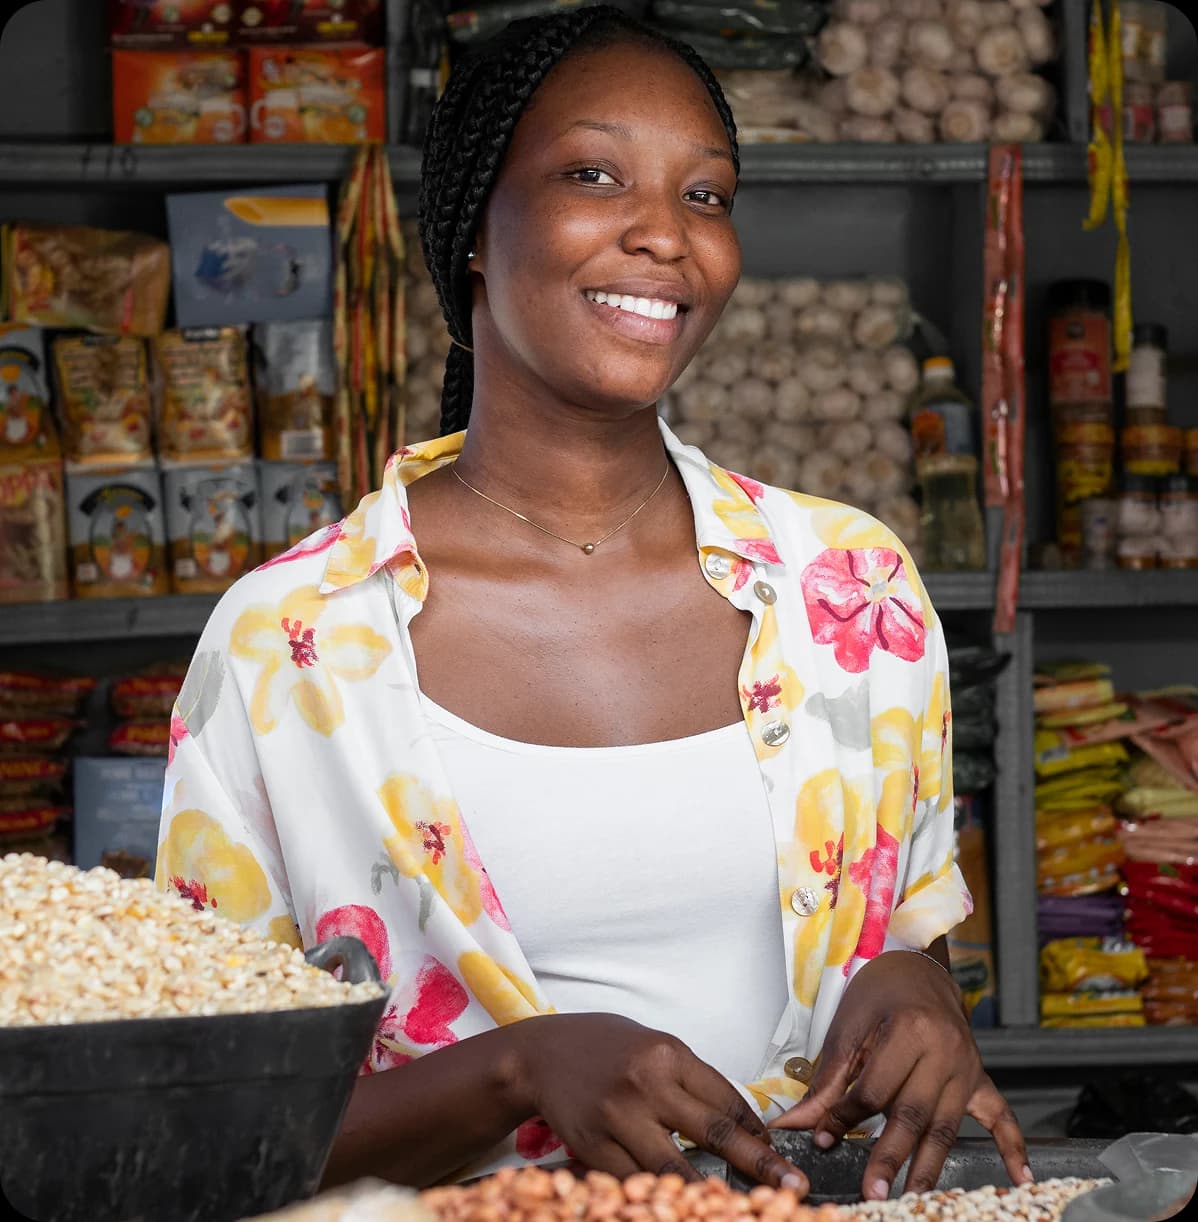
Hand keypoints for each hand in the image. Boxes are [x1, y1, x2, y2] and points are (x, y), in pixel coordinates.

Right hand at [510, 1013, 807, 1192]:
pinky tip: (675, 1206)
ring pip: (676, 1169)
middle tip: (793, 1186)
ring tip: (739, 1210)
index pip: (726, 1098)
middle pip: (715, 1132)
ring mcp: (618, 1117)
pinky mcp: (593, 1146)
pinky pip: (635, 1182)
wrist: (541, 1052)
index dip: (758, 1132)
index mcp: (667, 1054)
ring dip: (711, 1195)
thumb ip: (688, 1081)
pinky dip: (659, 1197)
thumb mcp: (652, 1047)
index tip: (780, 1153)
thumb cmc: (604, 1047)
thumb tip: (737, 1123)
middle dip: (760, 1164)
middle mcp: (647, 1083)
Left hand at [768, 950, 1029, 1201]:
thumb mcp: (847, 1027)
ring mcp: (967, 1065)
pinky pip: (1002, 1114)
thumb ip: (827, 1081)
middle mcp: (944, 1050)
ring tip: (912, 1199)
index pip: (875, 1089)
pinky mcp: (980, 1076)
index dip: (845, 1117)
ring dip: (930, 1166)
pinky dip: (1012, 1147)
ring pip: (947, 1125)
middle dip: (890, 1156)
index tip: (823, 1138)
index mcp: (909, 1030)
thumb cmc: (877, 992)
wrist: (915, 965)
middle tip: (872, 1190)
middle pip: (914, 1113)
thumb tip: (794, 1123)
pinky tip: (1020, 1177)